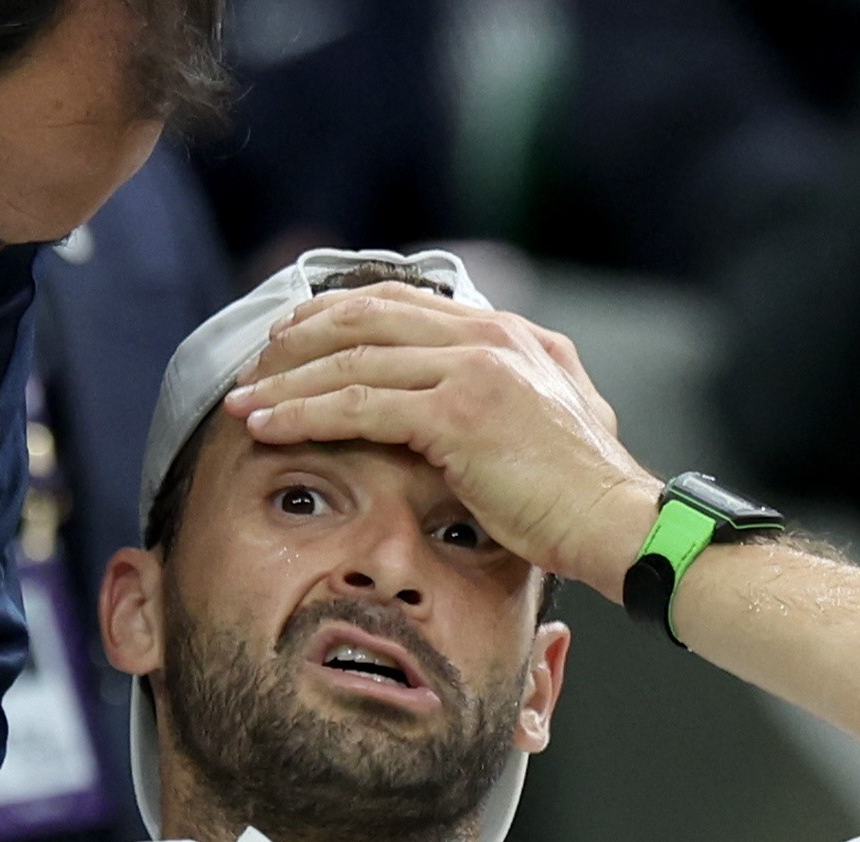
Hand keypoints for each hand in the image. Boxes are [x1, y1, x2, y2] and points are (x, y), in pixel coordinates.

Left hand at [219, 281, 662, 592]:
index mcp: (510, 334)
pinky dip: (303, 413)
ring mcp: (475, 368)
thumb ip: (505, 396)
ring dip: (286, 382)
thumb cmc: (580, 494)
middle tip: (254, 366)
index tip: (292, 336)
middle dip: (298, 341)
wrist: (617, 521)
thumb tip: (461, 411)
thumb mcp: (547, 421)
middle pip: (366, 318)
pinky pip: (359, 405)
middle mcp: (491, 337)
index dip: (337, 314)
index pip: (403, 302)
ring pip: (352, 361)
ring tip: (243, 401)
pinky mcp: (460, 412)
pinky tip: (267, 425)